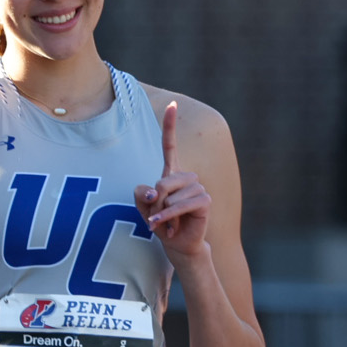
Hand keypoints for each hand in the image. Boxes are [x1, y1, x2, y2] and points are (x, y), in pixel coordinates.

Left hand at [136, 102, 210, 261]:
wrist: (176, 242)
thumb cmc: (159, 220)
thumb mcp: (142, 205)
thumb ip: (141, 194)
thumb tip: (157, 192)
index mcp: (170, 172)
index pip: (169, 145)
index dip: (170, 125)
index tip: (172, 103)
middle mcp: (186, 177)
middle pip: (163, 180)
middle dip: (154, 202)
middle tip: (157, 215)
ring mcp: (198, 187)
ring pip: (170, 194)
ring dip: (162, 212)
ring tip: (167, 221)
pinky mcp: (205, 201)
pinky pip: (182, 204)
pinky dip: (169, 216)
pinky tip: (168, 227)